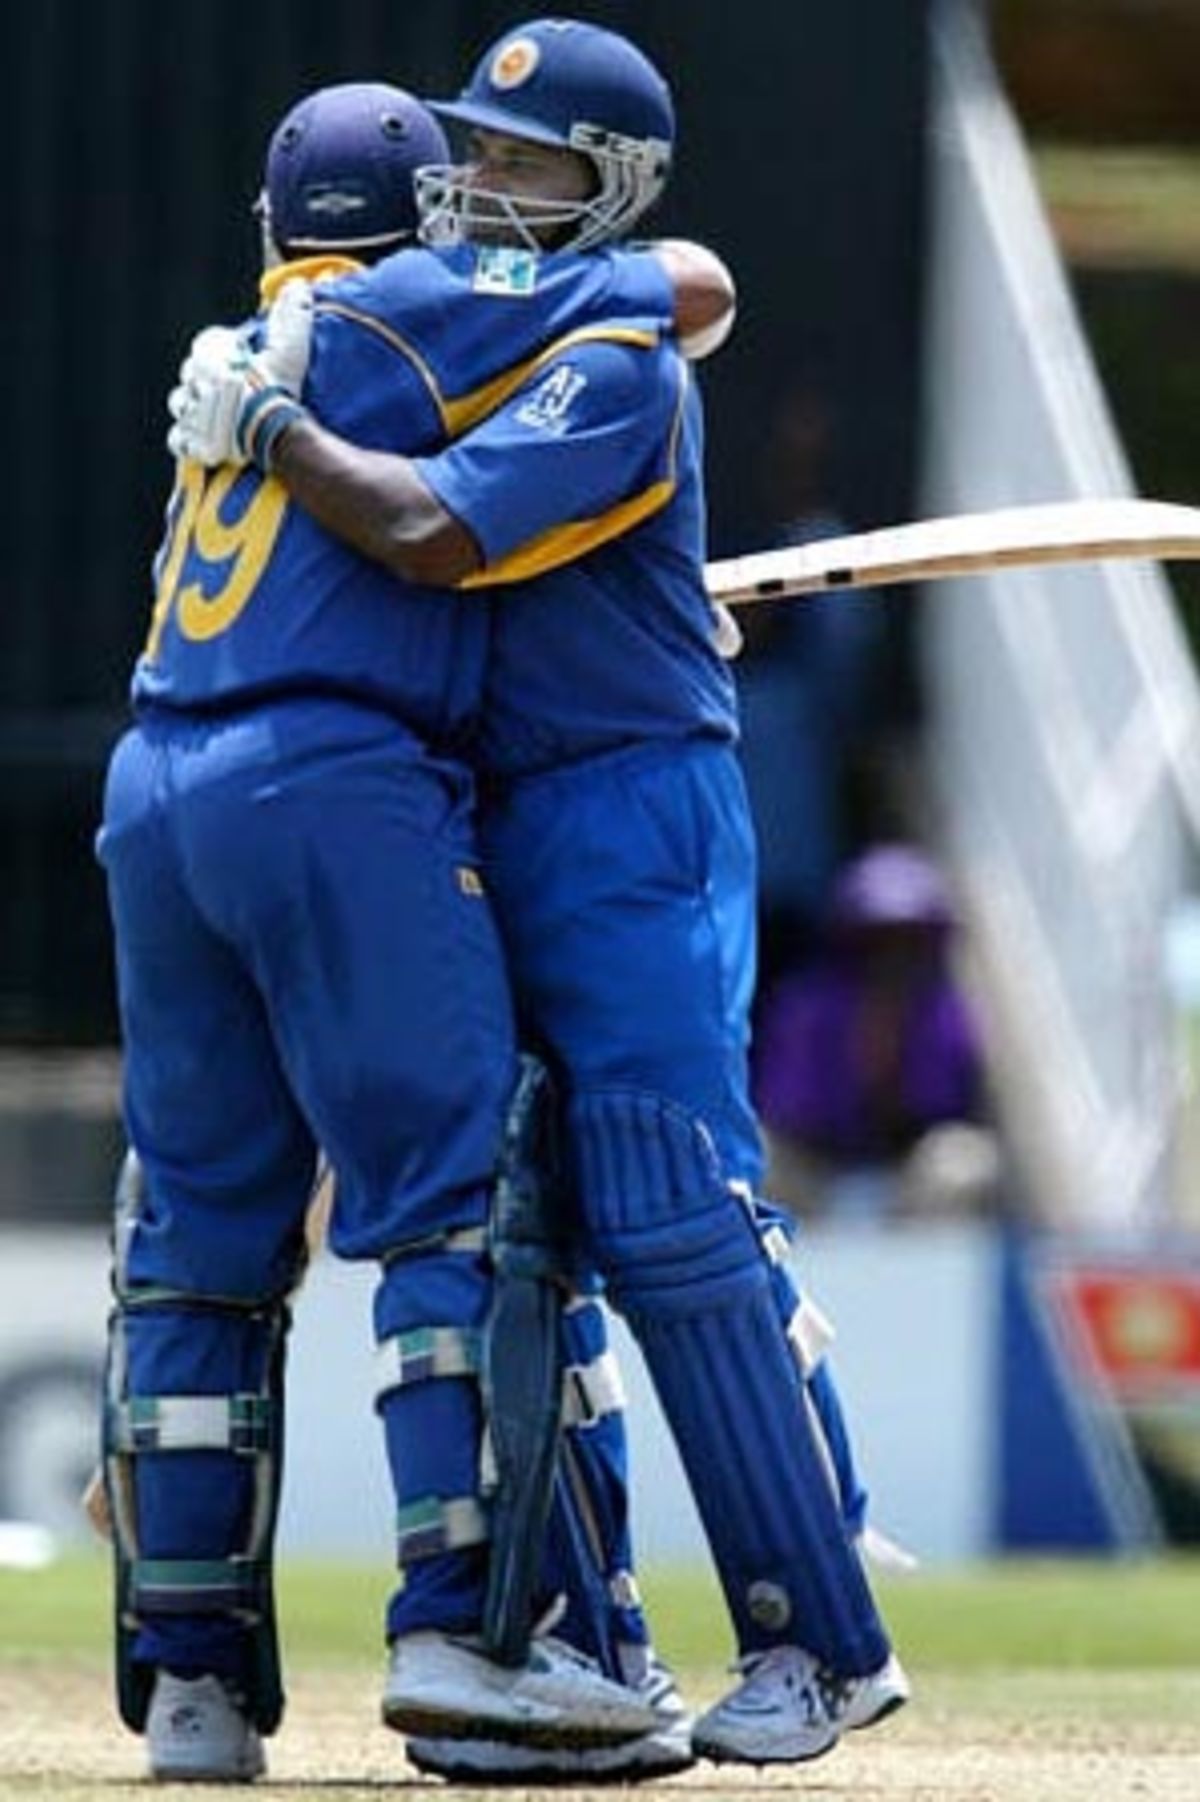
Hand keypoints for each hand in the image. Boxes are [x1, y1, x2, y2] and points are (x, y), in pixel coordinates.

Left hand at [167, 278, 314, 469]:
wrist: (266, 429)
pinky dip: (189, 441)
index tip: (240, 361)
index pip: (208, 344)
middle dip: (207, 381)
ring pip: (181, 404)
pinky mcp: (190, 440)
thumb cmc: (275, 386)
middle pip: (192, 375)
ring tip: (212, 417)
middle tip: (230, 392)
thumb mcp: (288, 346)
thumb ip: (292, 316)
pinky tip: (201, 444)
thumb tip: (298, 286)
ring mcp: (189, 411)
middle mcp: (192, 379)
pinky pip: (180, 439)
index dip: (223, 352)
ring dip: (194, 408)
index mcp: (209, 352)